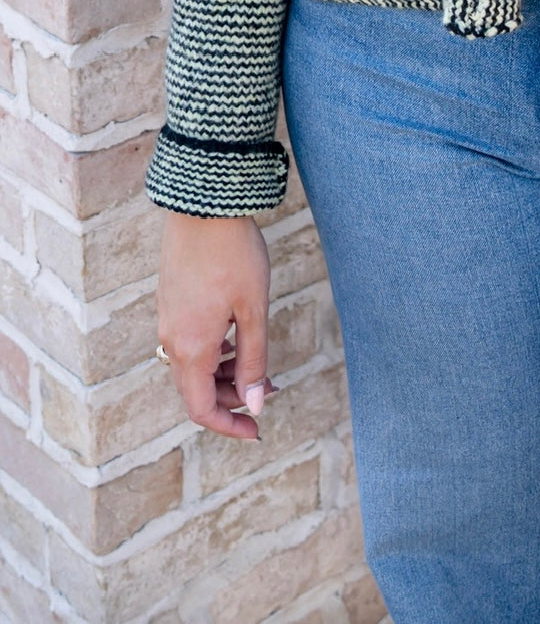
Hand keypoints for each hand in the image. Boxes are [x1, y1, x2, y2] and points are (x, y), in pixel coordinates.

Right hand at [156, 210, 278, 440]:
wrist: (203, 206)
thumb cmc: (234, 255)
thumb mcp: (254, 310)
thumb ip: (254, 360)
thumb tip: (256, 404)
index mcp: (190, 348)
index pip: (201, 409)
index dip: (229, 425)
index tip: (257, 431)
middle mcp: (171, 339)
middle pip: (197, 390)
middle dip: (234, 397)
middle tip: (273, 388)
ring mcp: (168, 319)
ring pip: (192, 366)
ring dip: (224, 374)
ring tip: (261, 365)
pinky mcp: (171, 301)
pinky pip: (188, 343)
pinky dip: (213, 353)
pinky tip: (236, 338)